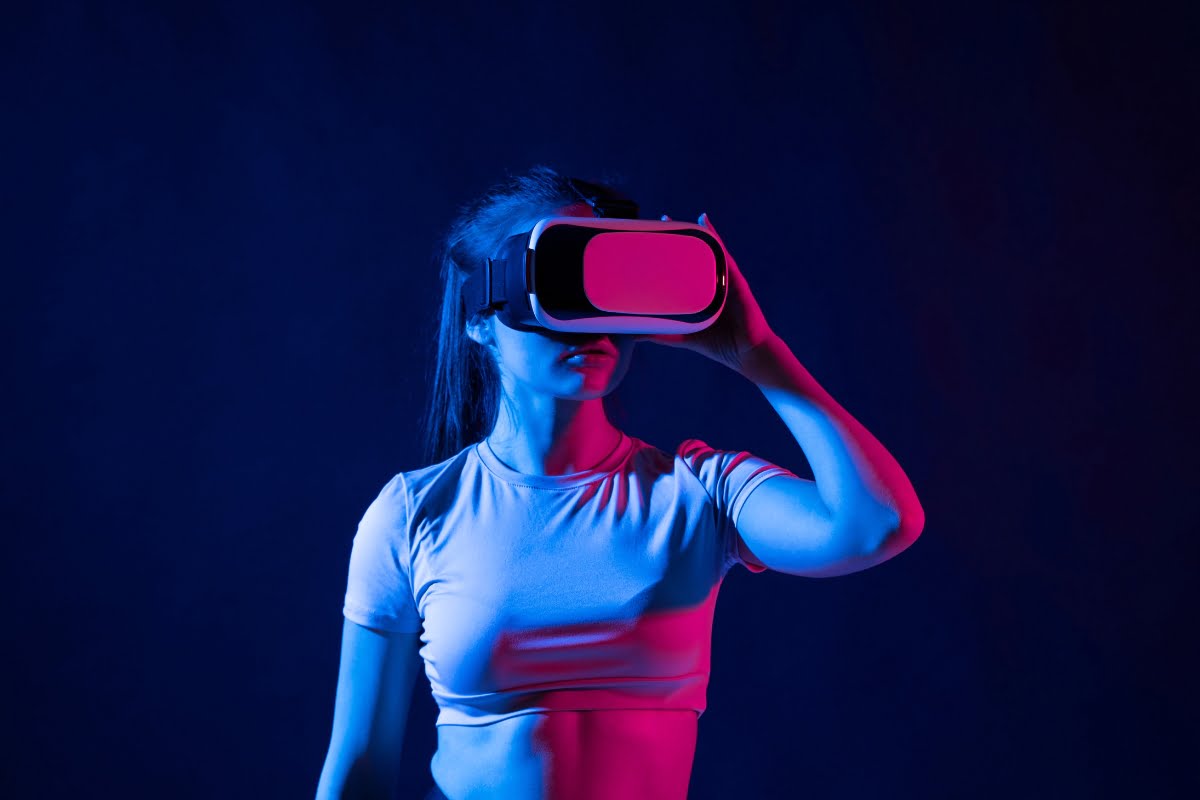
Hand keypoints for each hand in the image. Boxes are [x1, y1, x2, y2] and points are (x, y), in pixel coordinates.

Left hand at [633, 212, 776, 372]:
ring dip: (703, 233)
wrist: (746, 353)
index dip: (669, 251)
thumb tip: (634, 333)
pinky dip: (719, 243)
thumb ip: (662, 333)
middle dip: (683, 235)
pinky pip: (727, 260)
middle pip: (696, 253)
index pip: (682, 266)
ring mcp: (726, 281)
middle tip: (664, 219)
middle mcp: (713, 282)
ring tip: (691, 219)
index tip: (652, 235)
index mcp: (700, 292)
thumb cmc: (718, 343)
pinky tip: (710, 228)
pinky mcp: (737, 283)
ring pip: (712, 251)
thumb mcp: (684, 336)